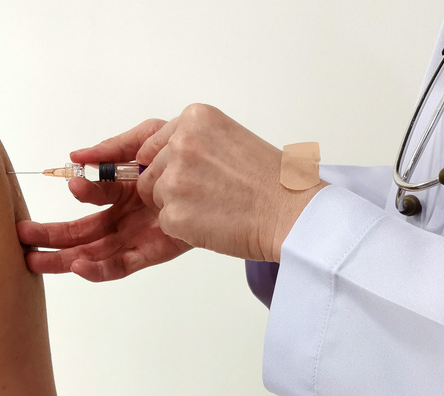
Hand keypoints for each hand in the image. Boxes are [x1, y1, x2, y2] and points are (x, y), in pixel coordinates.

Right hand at [17, 119, 191, 281]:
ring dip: (64, 255)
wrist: (249, 186)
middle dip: (52, 234)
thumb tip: (76, 157)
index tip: (68, 184)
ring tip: (34, 260)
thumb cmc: (202, 156)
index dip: (78, 192)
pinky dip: (100, 267)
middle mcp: (130, 213)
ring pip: (95, 250)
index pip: (93, 194)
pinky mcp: (156, 252)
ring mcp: (141, 234)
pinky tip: (79, 266)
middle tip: (21, 237)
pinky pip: (123, 263)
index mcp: (127, 188)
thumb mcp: (155, 138)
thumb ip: (117, 147)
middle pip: (84, 229)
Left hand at [136, 104, 327, 261]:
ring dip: (178, 207)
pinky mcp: (174, 213)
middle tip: (210, 194)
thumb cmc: (272, 182)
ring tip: (216, 207)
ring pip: (156, 198)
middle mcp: (181, 144)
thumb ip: (194, 142)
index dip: (161, 164)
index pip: (152, 143)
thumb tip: (161, 158)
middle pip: (150, 172)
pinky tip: (215, 222)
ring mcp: (175, 179)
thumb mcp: (231, 139)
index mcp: (196, 119)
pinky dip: (186, 229)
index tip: (172, 171)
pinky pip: (166, 223)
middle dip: (172, 187)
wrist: (292, 213)